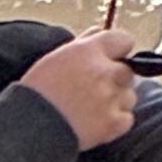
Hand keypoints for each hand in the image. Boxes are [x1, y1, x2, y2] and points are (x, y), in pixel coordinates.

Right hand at [22, 31, 138, 148]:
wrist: (31, 127)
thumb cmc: (39, 92)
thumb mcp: (56, 57)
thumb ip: (83, 44)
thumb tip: (97, 34)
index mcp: (89, 51)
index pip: (123, 40)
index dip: (118, 51)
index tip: (113, 58)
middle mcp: (104, 72)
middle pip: (128, 71)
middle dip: (115, 78)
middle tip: (95, 89)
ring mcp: (111, 98)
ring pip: (129, 95)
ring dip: (117, 100)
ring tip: (92, 108)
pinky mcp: (114, 123)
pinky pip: (127, 118)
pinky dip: (116, 120)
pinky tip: (96, 121)